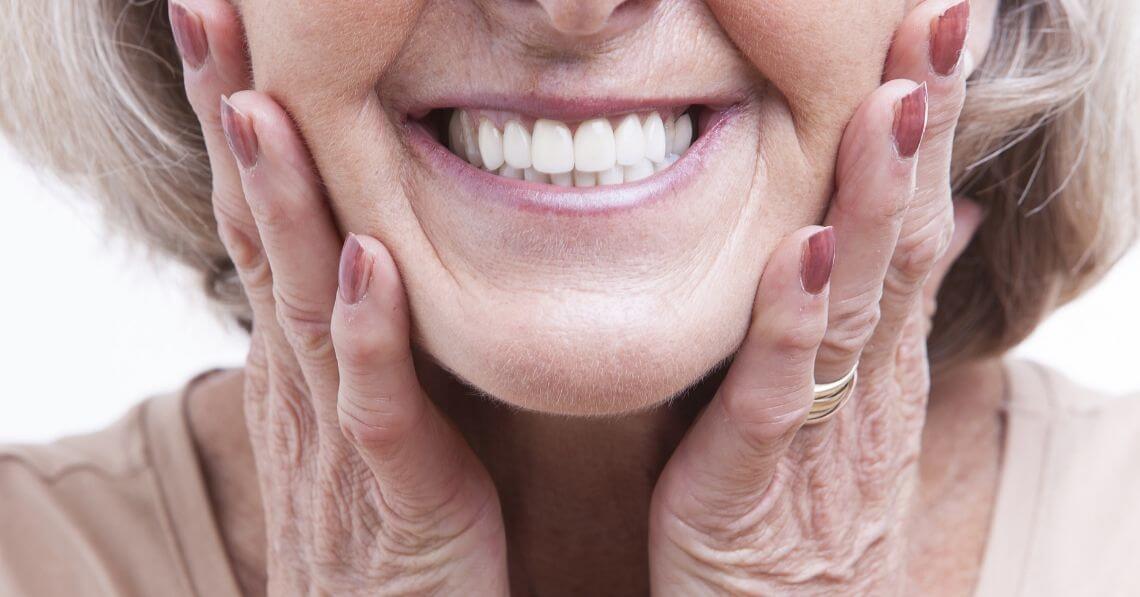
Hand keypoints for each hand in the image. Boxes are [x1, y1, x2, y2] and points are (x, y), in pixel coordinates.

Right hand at [169, 1, 507, 593]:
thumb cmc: (389, 516)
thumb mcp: (363, 403)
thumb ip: (359, 327)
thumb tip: (364, 243)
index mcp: (303, 350)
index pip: (261, 213)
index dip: (242, 115)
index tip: (230, 20)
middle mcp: (303, 377)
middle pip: (257, 229)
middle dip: (233, 118)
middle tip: (206, 9)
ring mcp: (339, 431)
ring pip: (301, 299)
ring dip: (281, 201)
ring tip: (260, 102)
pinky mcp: (395, 489)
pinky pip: (376, 404)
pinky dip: (368, 332)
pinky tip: (366, 261)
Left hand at [649, 1, 983, 592]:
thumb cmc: (807, 514)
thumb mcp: (853, 403)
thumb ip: (884, 310)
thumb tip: (947, 216)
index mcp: (878, 355)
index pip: (915, 218)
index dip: (931, 124)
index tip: (943, 24)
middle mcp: (865, 380)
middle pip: (904, 237)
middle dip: (922, 127)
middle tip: (943, 18)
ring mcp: (820, 428)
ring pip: (856, 299)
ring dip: (876, 199)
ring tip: (893, 104)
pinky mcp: (756, 480)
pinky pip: (779, 392)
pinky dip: (794, 320)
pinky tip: (805, 251)